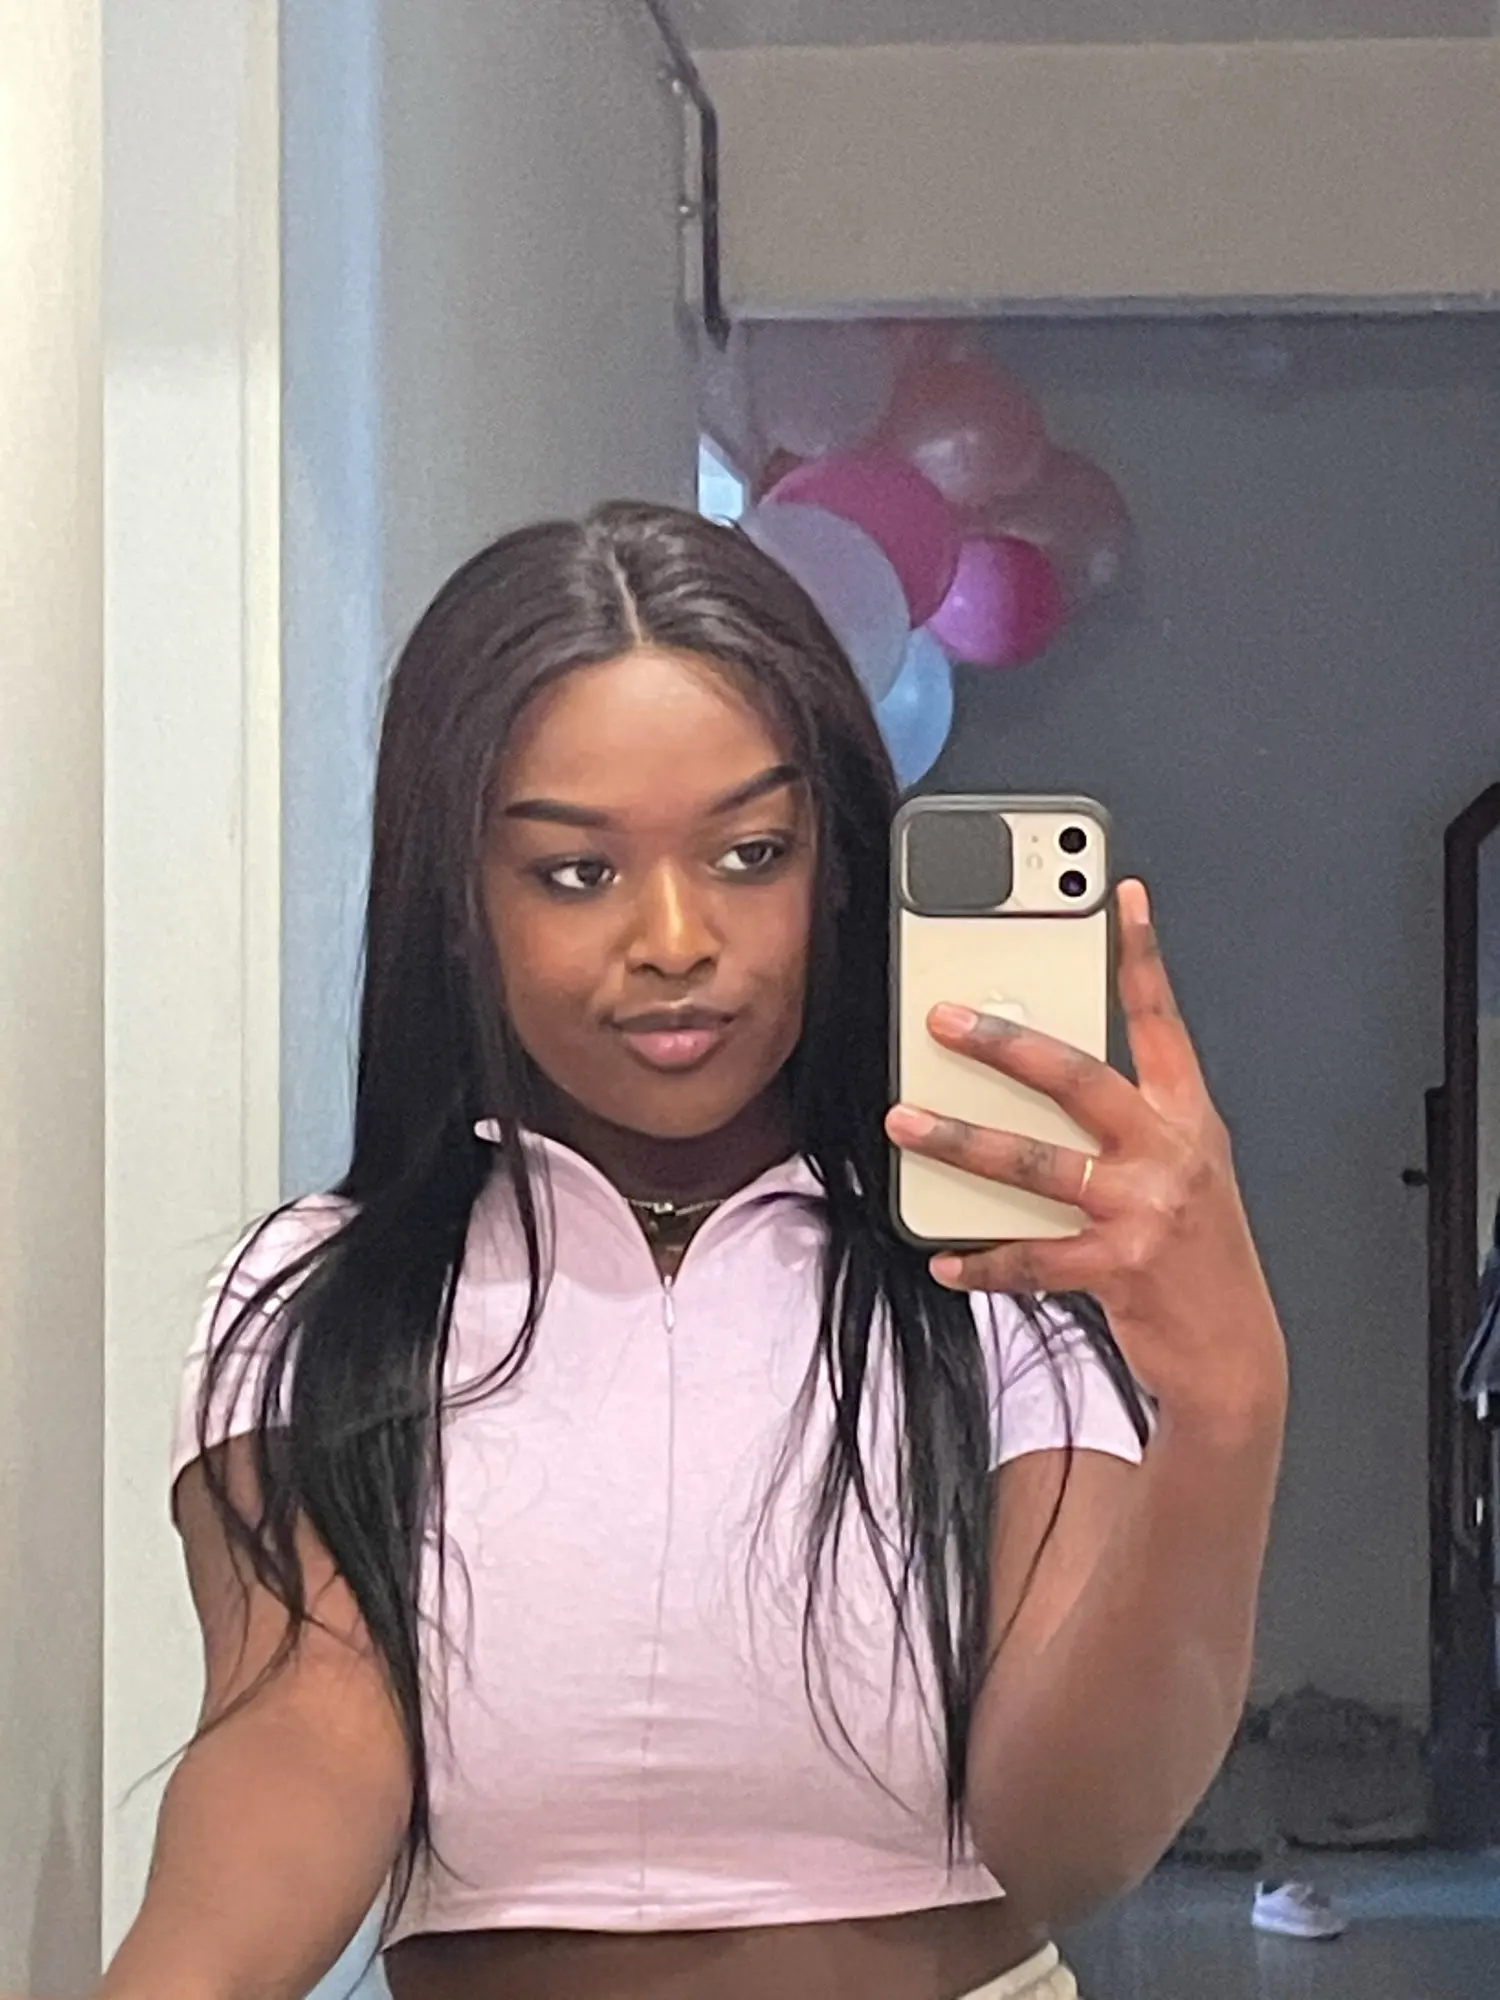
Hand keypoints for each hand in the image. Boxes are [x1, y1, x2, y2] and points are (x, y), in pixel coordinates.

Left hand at [885, 879, 1287, 1428]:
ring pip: (1038, 1165)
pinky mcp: (1118, 1269)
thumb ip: (1129, 1125)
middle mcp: (1170, 1154)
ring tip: (906, 1124)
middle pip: (1080, 1079)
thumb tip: (1037, 1084)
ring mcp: (1145, 1211)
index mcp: (1187, 1118)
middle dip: (1006, 1045)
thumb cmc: (1199, 1255)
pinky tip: (944, 1255)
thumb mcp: (1185, 1172)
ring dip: (964, 1143)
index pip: (1161, 1021)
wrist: (1233, 1351)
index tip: (1119, 896)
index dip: (1141, 956)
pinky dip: (982, 1258)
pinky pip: (1031, 1258)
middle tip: (945, 1018)